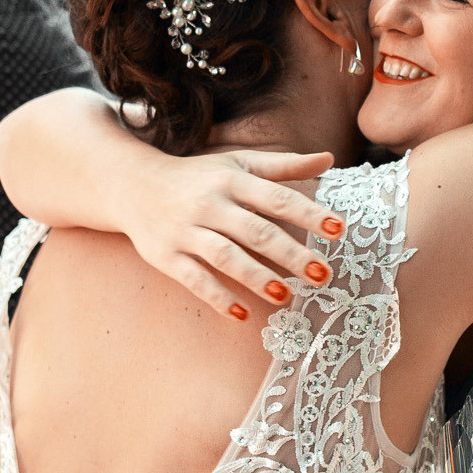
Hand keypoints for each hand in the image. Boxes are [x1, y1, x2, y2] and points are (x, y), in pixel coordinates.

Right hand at [118, 149, 346, 316]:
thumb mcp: (239, 163)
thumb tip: (329, 158)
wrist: (133, 184)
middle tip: (323, 274)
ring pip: (226, 256)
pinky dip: (217, 297)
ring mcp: (187, 231)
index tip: (339, 229)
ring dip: (256, 277)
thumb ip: (283, 166)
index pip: (277, 198)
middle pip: (256, 231)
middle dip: (291, 253)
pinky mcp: (167, 255)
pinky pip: (194, 279)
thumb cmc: (198, 175)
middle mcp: (211, 203)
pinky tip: (241, 315)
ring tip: (285, 296)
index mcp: (232, 180)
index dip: (309, 213)